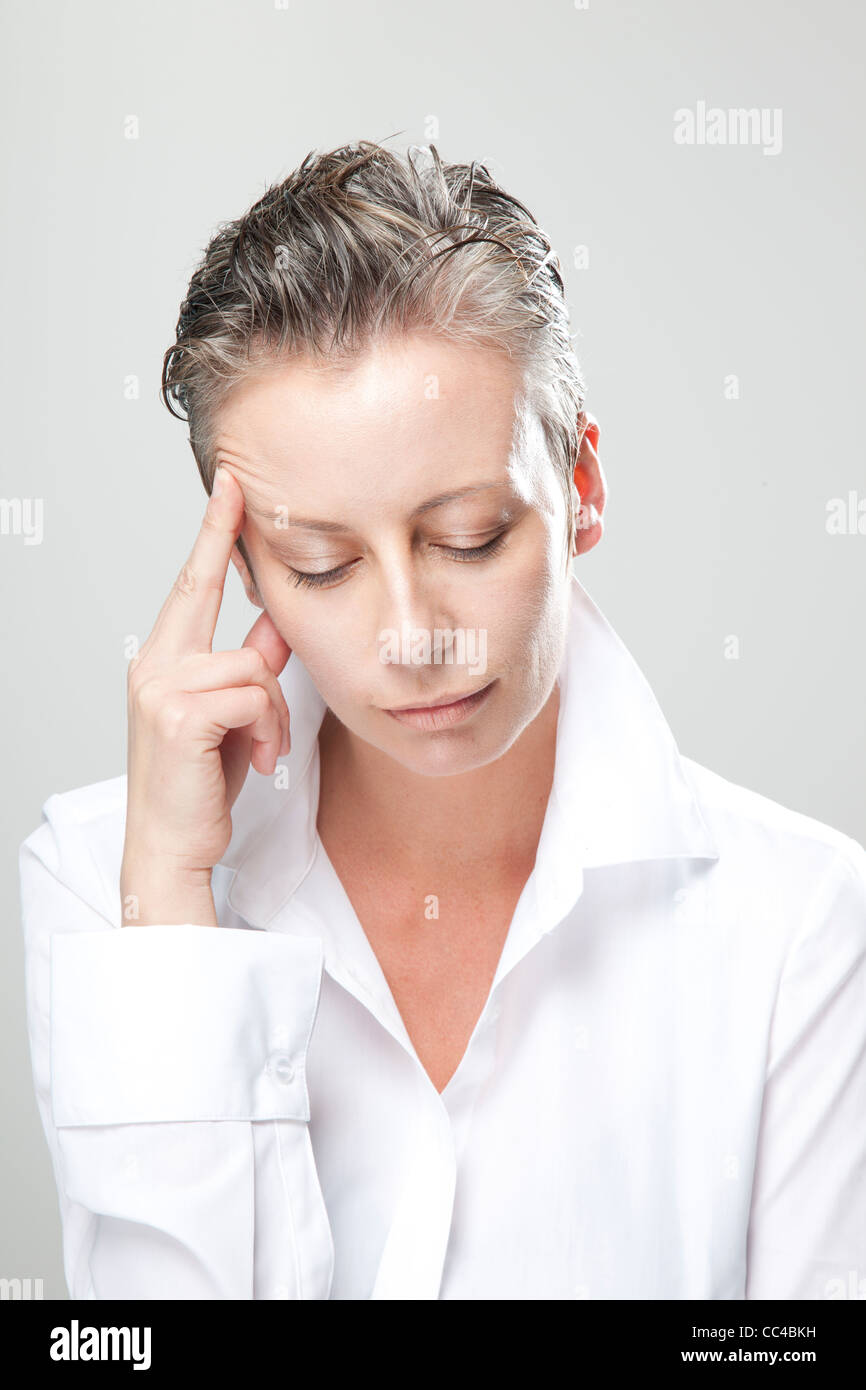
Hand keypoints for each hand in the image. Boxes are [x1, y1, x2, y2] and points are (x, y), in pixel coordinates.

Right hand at [121, 467, 291, 897]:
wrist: (174, 845)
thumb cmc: (202, 784)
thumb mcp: (234, 717)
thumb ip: (251, 666)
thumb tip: (279, 621)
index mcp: (163, 659)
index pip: (191, 583)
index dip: (213, 532)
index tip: (230, 485)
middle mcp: (153, 664)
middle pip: (218, 602)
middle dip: (241, 568)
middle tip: (247, 500)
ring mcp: (161, 686)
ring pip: (255, 665)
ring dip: (276, 713)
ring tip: (267, 749)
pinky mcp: (179, 714)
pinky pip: (254, 695)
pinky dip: (271, 730)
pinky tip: (261, 761)